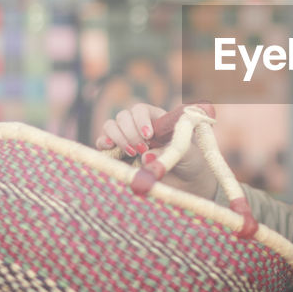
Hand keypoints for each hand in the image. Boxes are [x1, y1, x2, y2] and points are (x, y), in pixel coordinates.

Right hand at [95, 102, 217, 198]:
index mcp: (156, 118)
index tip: (149, 135)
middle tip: (142, 148)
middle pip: (123, 116)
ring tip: (132, 153)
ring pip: (110, 126)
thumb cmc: (189, 161)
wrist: (186, 182)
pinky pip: (103, 143)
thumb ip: (169, 151)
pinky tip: (110, 149)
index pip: (140, 109)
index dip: (141, 119)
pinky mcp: (117, 154)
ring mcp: (126, 139)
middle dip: (130, 132)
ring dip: (118, 138)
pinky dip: (103, 143)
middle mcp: (139, 125)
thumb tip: (145, 156)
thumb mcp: (186, 153)